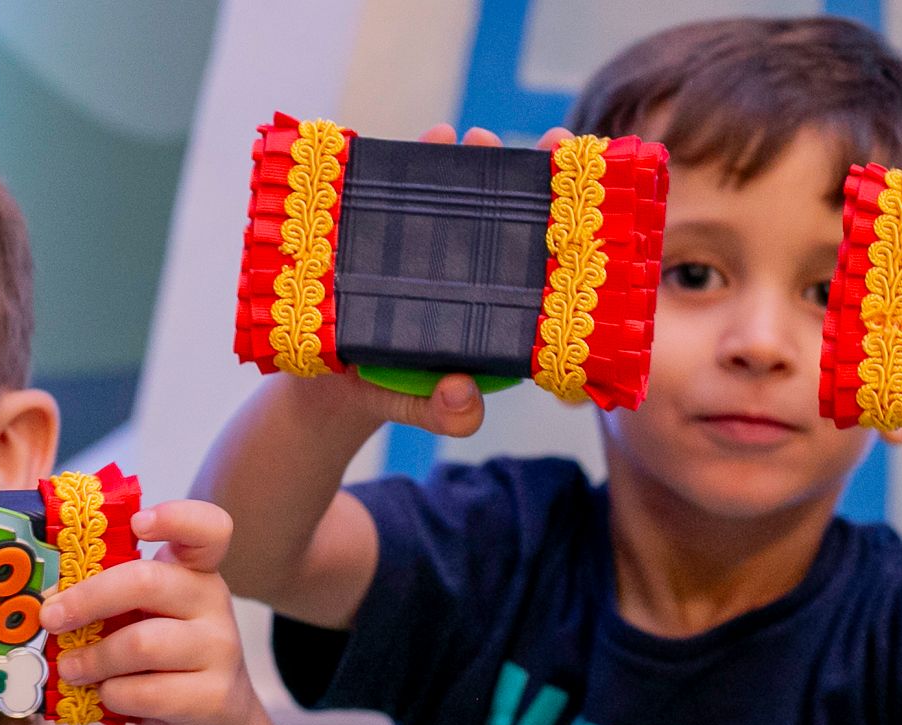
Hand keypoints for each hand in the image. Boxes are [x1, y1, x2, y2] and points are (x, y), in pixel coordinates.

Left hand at [39, 501, 256, 724]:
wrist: (212, 722)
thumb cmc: (165, 660)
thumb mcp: (147, 616)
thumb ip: (115, 598)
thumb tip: (49, 595)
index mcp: (195, 572)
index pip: (208, 528)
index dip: (175, 517)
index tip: (138, 523)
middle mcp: (213, 603)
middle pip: (147, 582)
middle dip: (87, 599)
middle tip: (51, 618)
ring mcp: (219, 650)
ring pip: (142, 643)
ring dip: (93, 658)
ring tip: (71, 668)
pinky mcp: (212, 697)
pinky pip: (146, 692)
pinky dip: (113, 695)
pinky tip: (107, 695)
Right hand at [265, 122, 578, 443]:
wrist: (324, 386)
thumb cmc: (385, 394)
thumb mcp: (416, 409)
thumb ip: (443, 412)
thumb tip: (463, 394)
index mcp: (494, 304)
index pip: (537, 256)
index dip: (562, 218)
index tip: (577, 183)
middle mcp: (466, 268)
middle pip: (501, 213)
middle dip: (514, 172)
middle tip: (520, 143)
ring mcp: (426, 250)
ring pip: (453, 198)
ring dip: (459, 161)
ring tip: (454, 135)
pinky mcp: (384, 239)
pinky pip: (400, 200)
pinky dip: (404, 169)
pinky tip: (418, 143)